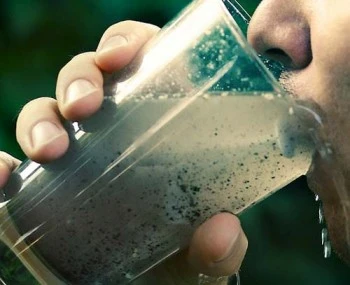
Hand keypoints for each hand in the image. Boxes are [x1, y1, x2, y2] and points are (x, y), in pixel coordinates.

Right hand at [12, 21, 247, 283]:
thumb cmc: (182, 257)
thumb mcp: (207, 251)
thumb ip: (221, 247)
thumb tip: (222, 231)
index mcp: (157, 124)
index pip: (140, 61)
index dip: (126, 43)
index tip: (124, 56)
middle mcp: (113, 132)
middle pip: (87, 78)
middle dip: (78, 78)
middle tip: (83, 106)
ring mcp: (77, 157)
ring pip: (45, 111)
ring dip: (39, 118)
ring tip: (51, 149)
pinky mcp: (46, 189)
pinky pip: (14, 166)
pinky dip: (2, 165)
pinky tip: (2, 174)